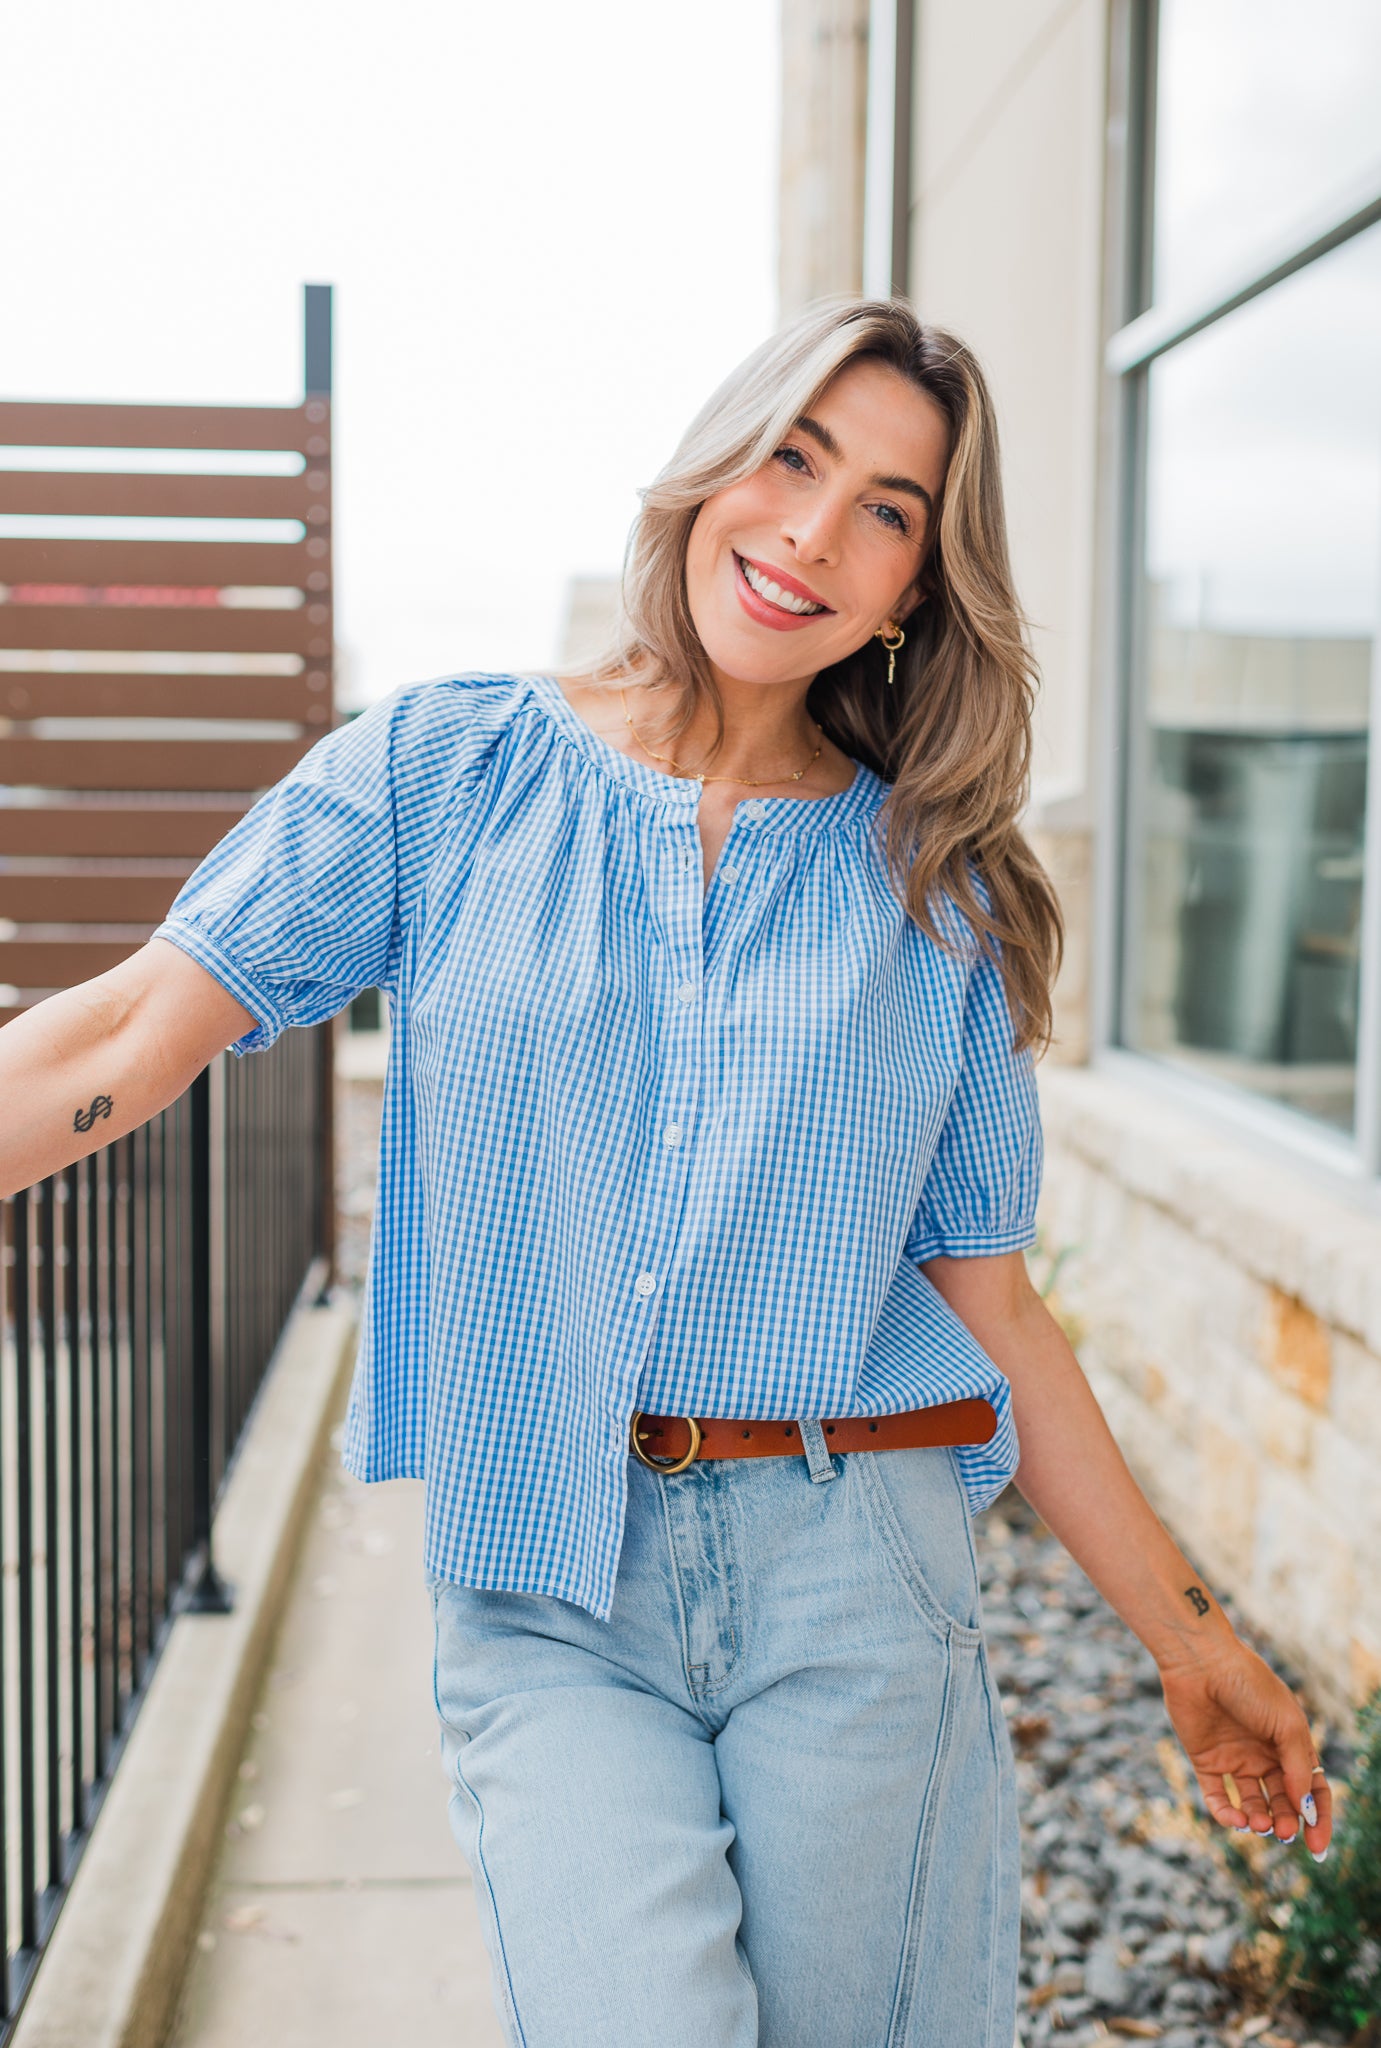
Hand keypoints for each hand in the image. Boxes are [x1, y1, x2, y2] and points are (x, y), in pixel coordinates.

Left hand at [1157, 1637, 1332, 1855]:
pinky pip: (1218, 1797)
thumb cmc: (1249, 1685)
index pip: (1311, 1789)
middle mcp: (1264, 1754)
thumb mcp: (1285, 1725)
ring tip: (1260, 1824)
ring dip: (1259, 1821)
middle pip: (1282, 1801)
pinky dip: (1226, 1815)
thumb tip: (1305, 1808)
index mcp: (1290, 1744)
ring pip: (1252, 1804)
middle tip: (1284, 1833)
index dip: (1317, 1818)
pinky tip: (1235, 1820)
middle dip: (1287, 1822)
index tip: (1317, 1847)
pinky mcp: (1206, 1761)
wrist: (1201, 1662)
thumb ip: (1297, 1767)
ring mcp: (1235, 1759)